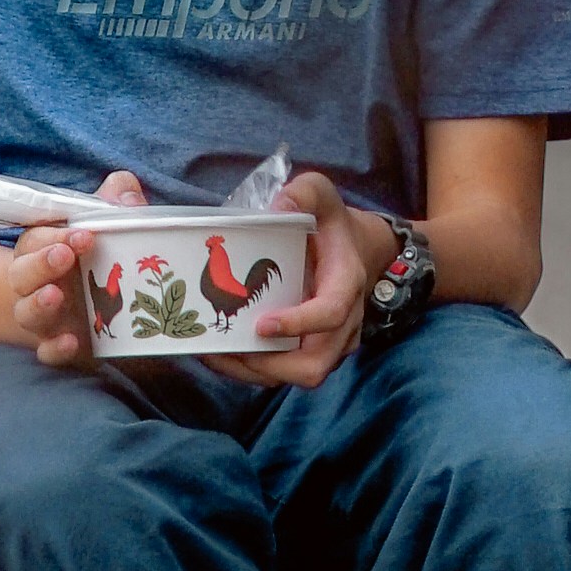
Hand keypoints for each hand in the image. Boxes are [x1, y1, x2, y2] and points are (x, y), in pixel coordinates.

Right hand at [11, 167, 142, 366]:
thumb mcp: (106, 229)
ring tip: (55, 295)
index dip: (55, 235)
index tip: (83, 234)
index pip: (36, 239)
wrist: (96, 312)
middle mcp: (36, 284)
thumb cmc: (96, 260)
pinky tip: (71, 341)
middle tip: (65, 256)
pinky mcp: (59, 345)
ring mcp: (46, 318)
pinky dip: (55, 348)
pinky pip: (47, 352)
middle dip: (40, 264)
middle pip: (21, 274)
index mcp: (43, 251)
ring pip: (27, 312)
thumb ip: (115, 205)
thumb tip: (126, 192)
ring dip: (38, 303)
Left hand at [239, 168, 382, 385]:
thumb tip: (277, 210)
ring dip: (252, 371)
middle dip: (269, 364)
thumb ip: (303, 193)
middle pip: (314, 365)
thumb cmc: (331, 223)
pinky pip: (285, 373)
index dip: (299, 325)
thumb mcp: (320, 194)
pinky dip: (251, 370)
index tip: (262, 324)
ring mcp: (331, 343)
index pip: (331, 315)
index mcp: (346, 283)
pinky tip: (220, 352)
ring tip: (214, 352)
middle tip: (228, 347)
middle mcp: (345, 322)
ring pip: (295, 377)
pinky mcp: (313, 352)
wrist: (356, 249)